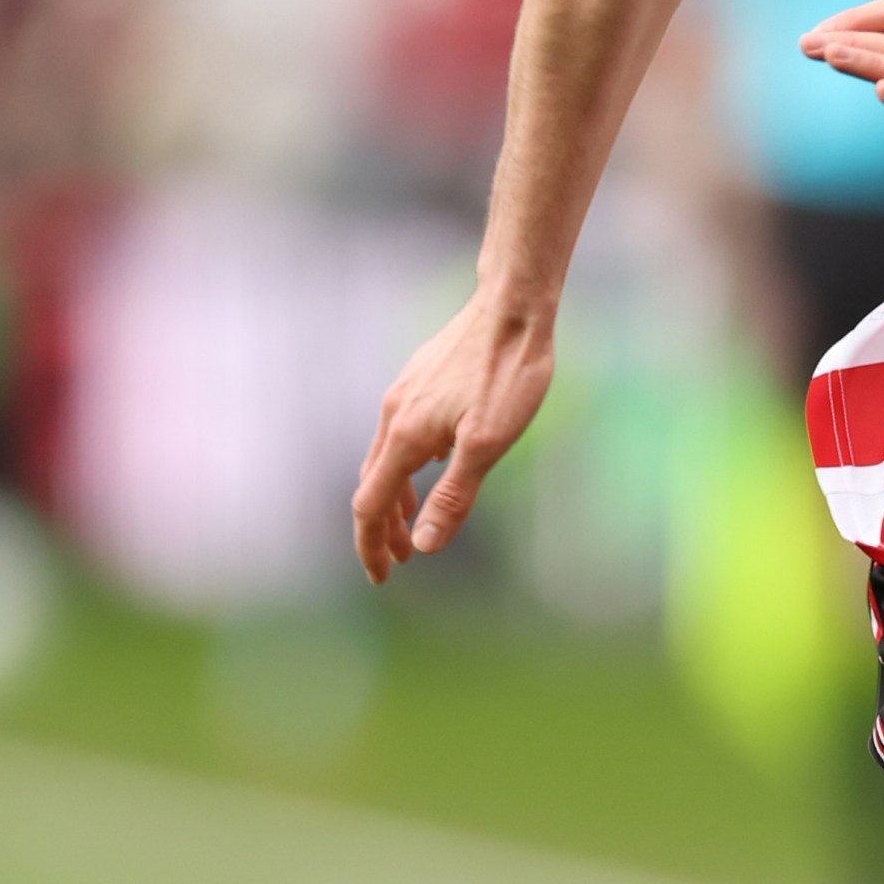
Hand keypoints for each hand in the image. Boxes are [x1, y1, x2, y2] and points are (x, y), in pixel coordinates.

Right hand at [351, 292, 555, 583]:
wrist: (513, 306)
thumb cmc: (508, 374)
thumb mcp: (487, 446)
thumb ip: (453, 497)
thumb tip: (423, 546)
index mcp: (405, 436)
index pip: (370, 505)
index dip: (371, 546)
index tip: (382, 577)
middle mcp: (394, 414)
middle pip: (372, 484)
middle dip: (382, 528)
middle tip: (399, 560)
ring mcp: (404, 393)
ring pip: (385, 458)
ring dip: (394, 497)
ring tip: (411, 523)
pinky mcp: (419, 379)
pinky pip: (400, 433)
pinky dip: (405, 465)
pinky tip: (430, 465)